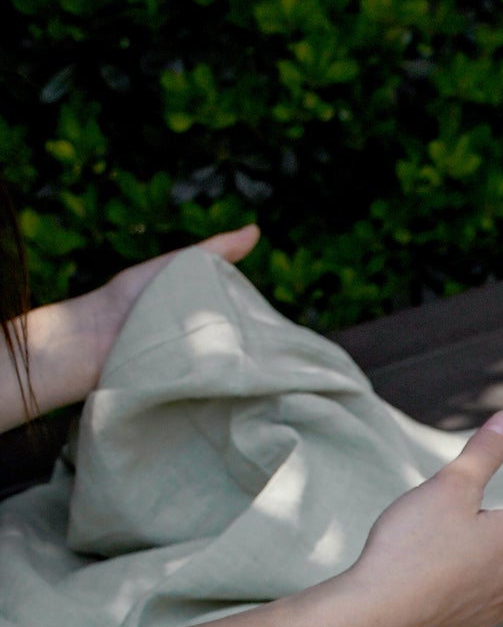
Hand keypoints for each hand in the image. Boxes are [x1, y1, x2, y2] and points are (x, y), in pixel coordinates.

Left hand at [0, 224, 262, 432]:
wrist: (93, 337)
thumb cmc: (130, 299)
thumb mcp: (177, 266)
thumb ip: (216, 251)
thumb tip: (256, 229)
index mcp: (207, 319)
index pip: (247, 325)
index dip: (264, 325)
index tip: (285, 332)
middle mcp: (205, 349)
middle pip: (242, 352)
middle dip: (258, 353)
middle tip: (280, 356)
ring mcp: (196, 375)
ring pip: (230, 375)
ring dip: (242, 375)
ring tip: (265, 376)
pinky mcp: (184, 395)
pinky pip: (211, 396)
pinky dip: (222, 394)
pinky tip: (242, 394)